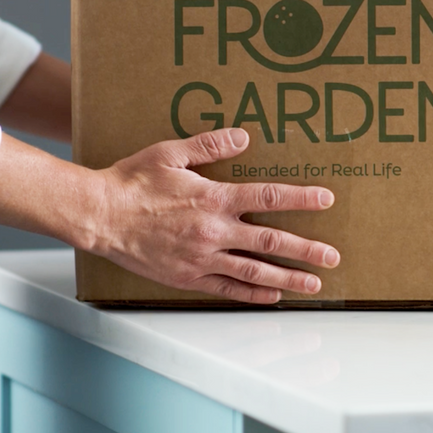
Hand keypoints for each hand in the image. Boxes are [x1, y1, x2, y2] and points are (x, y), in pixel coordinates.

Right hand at [92, 128, 338, 303]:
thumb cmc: (132, 181)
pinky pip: (227, 289)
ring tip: (314, 285)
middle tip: (333, 257)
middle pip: (271, 242)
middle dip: (306, 250)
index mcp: (213, 198)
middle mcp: (213, 231)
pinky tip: (272, 296)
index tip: (326, 199)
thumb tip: (243, 137)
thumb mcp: (170, 153)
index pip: (268, 197)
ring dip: (288, 278)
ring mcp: (202, 258)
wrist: (100, 216)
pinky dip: (252, 294)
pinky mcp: (187, 277)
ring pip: (254, 271)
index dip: (301, 199)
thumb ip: (210, 145)